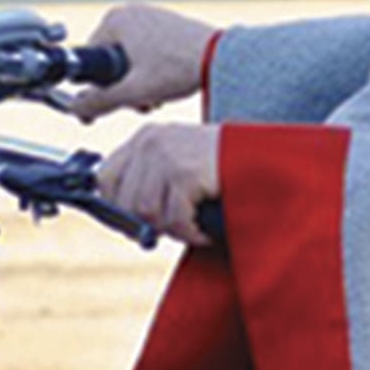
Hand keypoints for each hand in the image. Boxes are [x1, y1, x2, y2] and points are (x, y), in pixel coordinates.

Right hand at [70, 3, 218, 120]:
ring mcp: (151, 17)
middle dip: (124, 88)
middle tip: (142, 102)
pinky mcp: (167, 26)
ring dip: (139, 84)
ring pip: (131, 61)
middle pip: (111, 62)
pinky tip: (168, 84)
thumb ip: (98, 102)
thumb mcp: (133, 91)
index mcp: (115, 19)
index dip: (99, 88)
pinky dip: (153, 72)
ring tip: (157, 96)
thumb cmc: (181, 67)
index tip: (109, 106)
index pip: (91, 61)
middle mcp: (131, 12)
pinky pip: (148, 54)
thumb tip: (76, 109)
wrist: (222, 58)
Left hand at [96, 123, 221, 246]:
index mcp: (146, 137)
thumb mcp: (179, 163)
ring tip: (194, 226)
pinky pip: (174, 220)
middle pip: (124, 201)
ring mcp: (167, 155)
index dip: (118, 206)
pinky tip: (205, 230)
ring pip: (147, 213)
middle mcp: (151, 142)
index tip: (138, 223)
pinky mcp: (185, 173)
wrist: (265, 158)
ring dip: (173, 229)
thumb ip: (149, 180)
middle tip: (176, 227)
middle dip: (149, 223)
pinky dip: (191, 233)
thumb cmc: (224, 167)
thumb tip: (122, 220)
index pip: (104, 178)